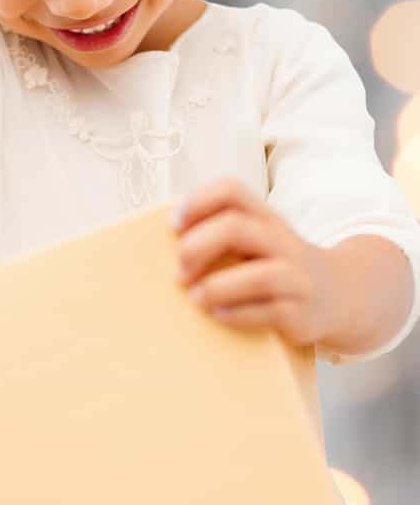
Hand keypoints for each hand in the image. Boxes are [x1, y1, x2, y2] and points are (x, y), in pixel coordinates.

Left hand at [170, 177, 337, 348]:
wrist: (341, 296)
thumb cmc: (278, 266)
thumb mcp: (257, 240)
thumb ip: (221, 234)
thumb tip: (163, 244)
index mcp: (265, 218)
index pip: (232, 190)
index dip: (197, 201)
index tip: (172, 225)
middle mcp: (283, 241)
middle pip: (237, 228)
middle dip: (199, 247)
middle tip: (178, 269)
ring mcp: (297, 277)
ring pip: (259, 275)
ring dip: (217, 287)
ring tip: (195, 297)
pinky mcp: (302, 313)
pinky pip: (269, 312)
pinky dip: (237, 314)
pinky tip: (218, 314)